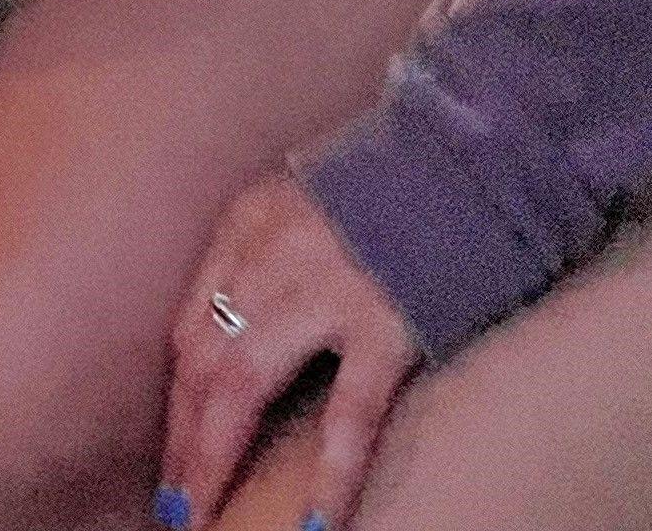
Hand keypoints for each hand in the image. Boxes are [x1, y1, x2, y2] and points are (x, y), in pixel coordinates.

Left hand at [156, 168, 422, 530]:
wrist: (478, 159)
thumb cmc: (396, 190)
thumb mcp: (308, 205)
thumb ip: (270, 260)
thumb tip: (240, 339)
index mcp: (251, 223)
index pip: (192, 326)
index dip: (177, 399)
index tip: (173, 453)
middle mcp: (274, 253)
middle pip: (204, 360)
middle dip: (184, 440)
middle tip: (175, 505)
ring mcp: (327, 289)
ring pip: (244, 381)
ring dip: (216, 456)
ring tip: (205, 516)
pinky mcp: (387, 323)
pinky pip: (347, 413)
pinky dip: (327, 474)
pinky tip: (313, 523)